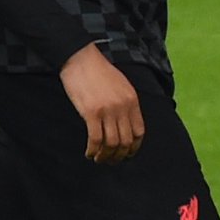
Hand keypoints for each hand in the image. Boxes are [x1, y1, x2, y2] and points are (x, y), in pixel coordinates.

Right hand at [61, 43, 143, 163]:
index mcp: (132, 100)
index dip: (134, 147)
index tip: (127, 154)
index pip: (139, 132)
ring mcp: (108, 110)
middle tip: (110, 161)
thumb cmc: (97, 71)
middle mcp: (122, 107)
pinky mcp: (91, 112)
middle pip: (126, 141)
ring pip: (111, 143)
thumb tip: (125, 124)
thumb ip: (125, 103)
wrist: (80, 58)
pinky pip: (95, 139)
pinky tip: (89, 153)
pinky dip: (93, 150)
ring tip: (98, 159)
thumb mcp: (120, 85)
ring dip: (105, 156)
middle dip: (119, 156)